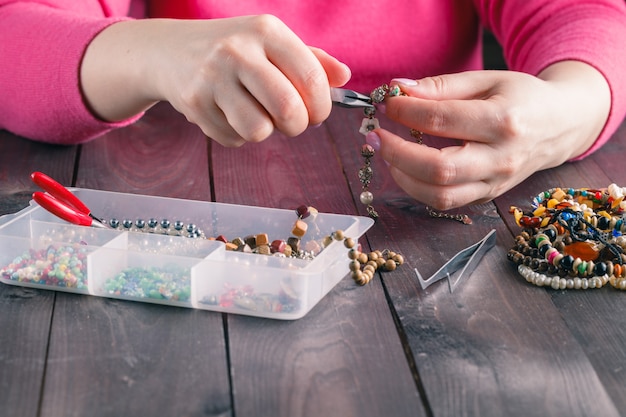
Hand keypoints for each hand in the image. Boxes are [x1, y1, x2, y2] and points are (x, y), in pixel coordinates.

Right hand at [81, 15, 350, 145]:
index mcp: (266, 30)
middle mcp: (237, 50)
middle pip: (288, 108)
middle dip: (298, 126)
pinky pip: (233, 138)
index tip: (317, 113)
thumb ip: (311, 60)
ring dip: (265, 132)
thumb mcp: (272, 43)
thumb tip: (345, 77)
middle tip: (292, 122)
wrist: (170, 51)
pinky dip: (238, 134)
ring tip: (258, 116)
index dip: (322, 106)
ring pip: (259, 130)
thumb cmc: (234, 50)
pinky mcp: (194, 103)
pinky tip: (228, 113)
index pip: (312, 78)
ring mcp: (211, 78)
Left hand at [374, 62, 609, 208]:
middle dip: (396, 153)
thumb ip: (442, 86)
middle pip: (438, 169)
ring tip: (386, 153)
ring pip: (439, 195)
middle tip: (374, 135)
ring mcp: (494, 184)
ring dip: (403, 176)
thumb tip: (398, 89)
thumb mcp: (487, 79)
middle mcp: (501, 159)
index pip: (442, 121)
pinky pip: (444, 202)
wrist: (560, 126)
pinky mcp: (486, 197)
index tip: (386, 103)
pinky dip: (417, 187)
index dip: (405, 112)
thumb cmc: (521, 97)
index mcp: (504, 122)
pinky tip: (405, 167)